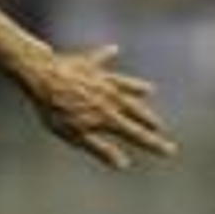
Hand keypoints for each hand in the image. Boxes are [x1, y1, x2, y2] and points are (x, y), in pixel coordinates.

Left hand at [24, 44, 178, 168]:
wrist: (43, 77)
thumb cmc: (55, 110)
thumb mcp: (75, 136)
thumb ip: (100, 149)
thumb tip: (122, 164)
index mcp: (108, 117)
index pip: (137, 134)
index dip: (154, 144)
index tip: (170, 151)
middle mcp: (111, 97)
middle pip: (136, 110)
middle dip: (149, 119)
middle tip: (159, 127)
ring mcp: (102, 80)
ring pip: (126, 85)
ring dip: (138, 88)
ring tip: (150, 90)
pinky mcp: (89, 65)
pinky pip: (101, 59)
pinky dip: (107, 54)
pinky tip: (114, 49)